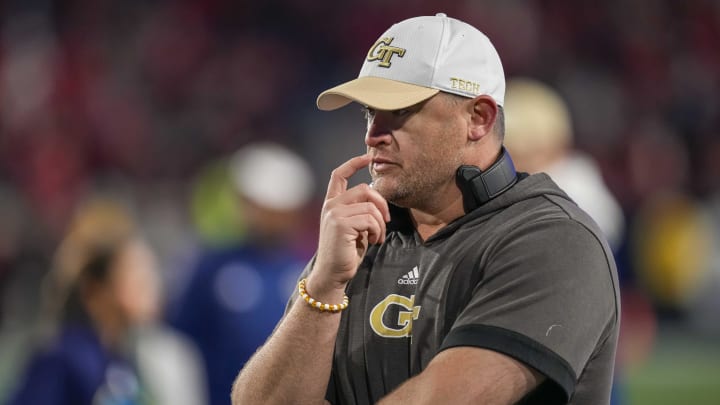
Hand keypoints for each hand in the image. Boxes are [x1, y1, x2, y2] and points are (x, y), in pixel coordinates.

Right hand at [309, 155, 389, 296]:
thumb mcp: (354, 227)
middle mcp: (331, 205)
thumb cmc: (346, 253)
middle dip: (382, 203)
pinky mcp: (341, 224)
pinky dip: (377, 231)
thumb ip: (360, 211)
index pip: (339, 175)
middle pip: (364, 189)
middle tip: (386, 221)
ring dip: (380, 223)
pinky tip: (373, 241)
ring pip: (370, 207)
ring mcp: (334, 213)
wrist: (332, 273)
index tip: (367, 157)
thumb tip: (378, 200)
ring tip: (377, 237)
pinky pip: (370, 219)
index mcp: (332, 204)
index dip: (353, 163)